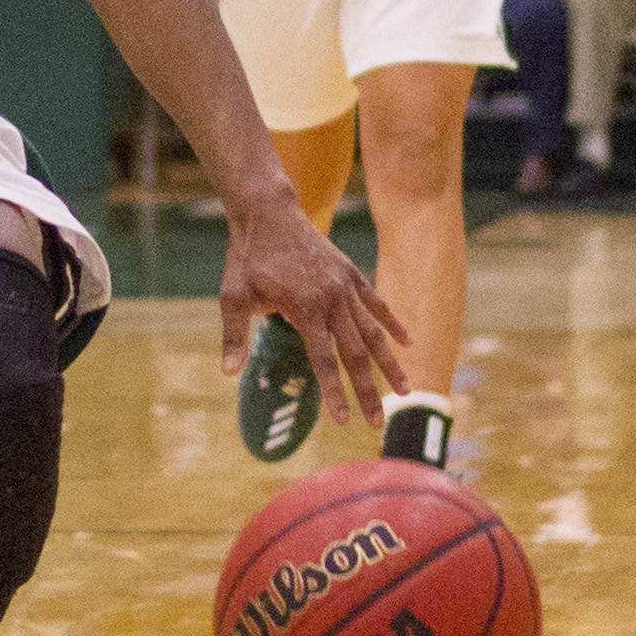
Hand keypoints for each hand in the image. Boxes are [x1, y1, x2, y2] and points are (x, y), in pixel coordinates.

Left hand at [220, 188, 405, 430]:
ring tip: (405, 390)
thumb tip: (228, 373)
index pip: (324, 361)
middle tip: (379, 423)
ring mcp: (345, 286)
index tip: (346, 421)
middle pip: (355, 354)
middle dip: (369, 391)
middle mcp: (332, 301)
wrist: (268, 213)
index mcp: (305, 310)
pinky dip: (392, 323)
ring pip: (373, 332)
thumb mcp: (232, 296)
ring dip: (389, 363)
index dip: (336, 393)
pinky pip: (376, 303)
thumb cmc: (247, 257)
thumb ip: (234, 335)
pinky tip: (407, 343)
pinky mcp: (350, 273)